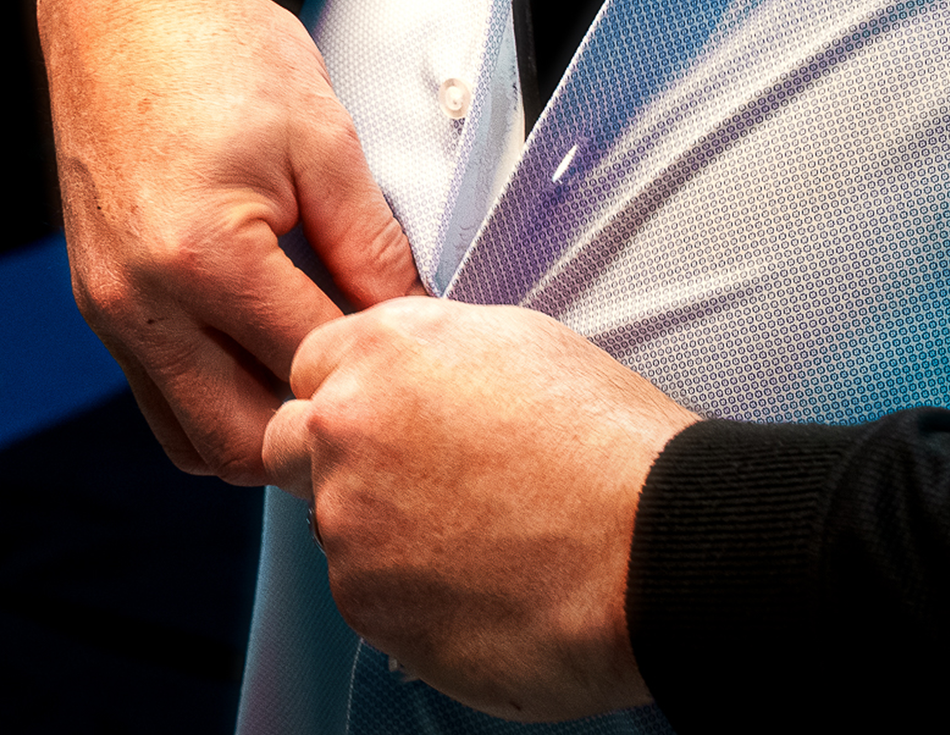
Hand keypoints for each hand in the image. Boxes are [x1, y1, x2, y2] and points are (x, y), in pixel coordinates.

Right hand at [37, 0, 420, 483]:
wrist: (123, 7)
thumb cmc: (220, 54)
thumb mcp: (322, 141)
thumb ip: (370, 249)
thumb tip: (419, 325)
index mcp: (202, 258)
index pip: (313, 365)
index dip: (381, 372)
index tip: (426, 364)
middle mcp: (138, 301)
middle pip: (243, 442)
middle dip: (318, 437)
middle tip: (384, 406)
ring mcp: (108, 310)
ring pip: (193, 441)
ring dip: (263, 435)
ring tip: (328, 391)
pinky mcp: (98, 304)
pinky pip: (160, 400)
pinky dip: (216, 406)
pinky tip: (269, 366)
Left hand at [263, 296, 697, 722]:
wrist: (657, 547)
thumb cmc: (612, 447)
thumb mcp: (519, 343)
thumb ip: (430, 353)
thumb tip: (405, 374)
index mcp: (383, 352)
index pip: (309, 366)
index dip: (352, 396)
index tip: (389, 422)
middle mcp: (346, 431)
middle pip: (292, 444)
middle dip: (336, 462)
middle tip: (418, 485)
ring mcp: (349, 523)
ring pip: (335, 528)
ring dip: (381, 536)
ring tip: (479, 542)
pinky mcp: (367, 605)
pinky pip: (368, 598)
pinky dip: (410, 598)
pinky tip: (482, 585)